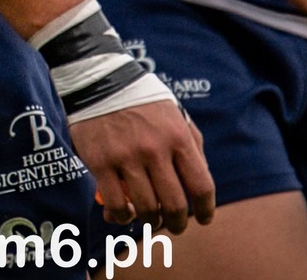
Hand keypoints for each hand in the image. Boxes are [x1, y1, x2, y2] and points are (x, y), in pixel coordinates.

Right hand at [68, 100, 215, 232]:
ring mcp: (127, 157)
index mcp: (178, 136)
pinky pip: (115, 204)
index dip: (205, 209)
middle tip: (175, 226)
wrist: (100, 80)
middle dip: (177, 223)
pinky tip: (124, 214)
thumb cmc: (143, 101)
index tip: (204, 219)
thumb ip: (191, 145)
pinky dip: (121, 217)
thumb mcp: (175, 114)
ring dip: (150, 221)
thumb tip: (201, 183)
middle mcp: (155, 148)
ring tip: (149, 218)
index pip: (201, 185)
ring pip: (145, 209)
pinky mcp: (101, 163)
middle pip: (174, 204)